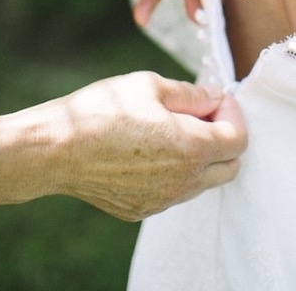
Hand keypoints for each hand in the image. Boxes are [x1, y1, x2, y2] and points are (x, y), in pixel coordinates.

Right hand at [55, 72, 246, 219]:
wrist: (57, 149)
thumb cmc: (103, 110)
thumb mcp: (152, 85)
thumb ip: (193, 94)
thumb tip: (217, 98)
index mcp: (191, 148)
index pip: (239, 139)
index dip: (233, 114)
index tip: (216, 99)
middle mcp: (183, 182)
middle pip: (229, 167)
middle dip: (225, 138)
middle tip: (202, 114)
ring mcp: (162, 201)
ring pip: (203, 182)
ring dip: (201, 156)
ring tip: (172, 128)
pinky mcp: (142, 210)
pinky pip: (174, 192)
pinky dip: (176, 172)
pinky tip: (151, 149)